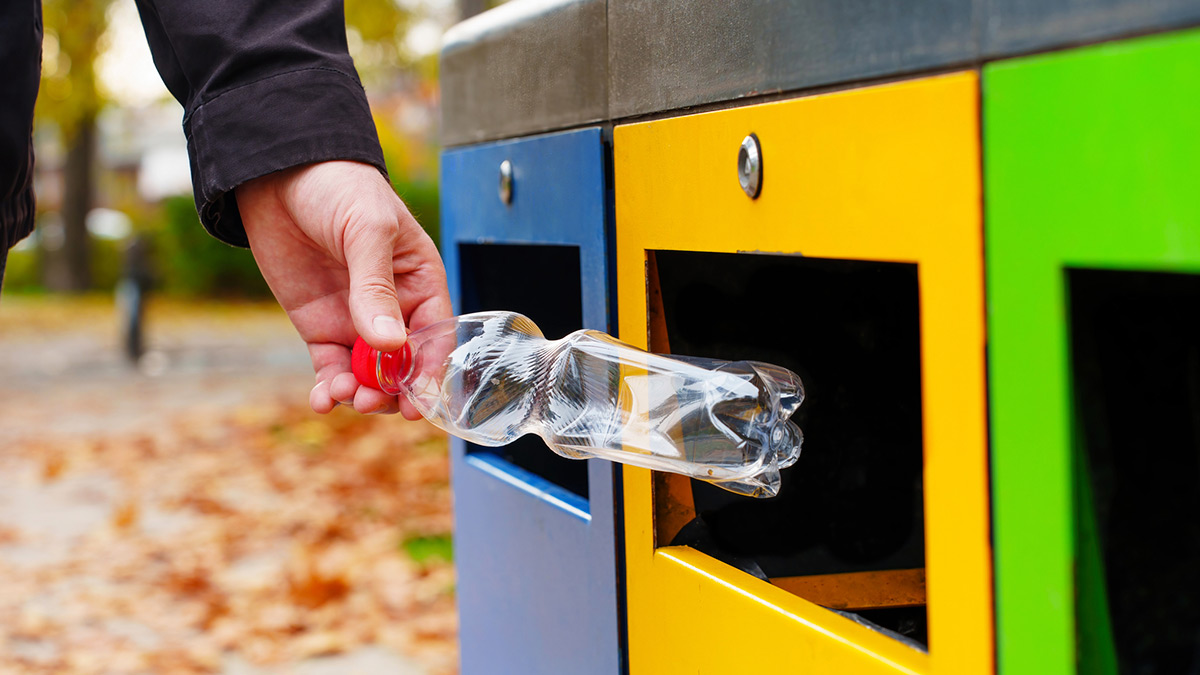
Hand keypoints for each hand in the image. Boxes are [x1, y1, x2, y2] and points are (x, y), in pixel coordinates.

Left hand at [236, 160, 450, 417]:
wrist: (279, 174)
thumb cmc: (339, 189)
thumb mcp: (367, 230)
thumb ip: (376, 288)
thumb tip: (389, 344)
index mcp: (421, 283)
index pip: (436, 337)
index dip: (429, 370)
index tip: (418, 400)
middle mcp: (395, 309)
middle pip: (405, 366)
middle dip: (393, 391)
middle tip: (372, 402)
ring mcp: (356, 322)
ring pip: (369, 375)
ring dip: (361, 394)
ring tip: (344, 396)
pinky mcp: (321, 328)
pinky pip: (332, 369)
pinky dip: (330, 389)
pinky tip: (323, 398)